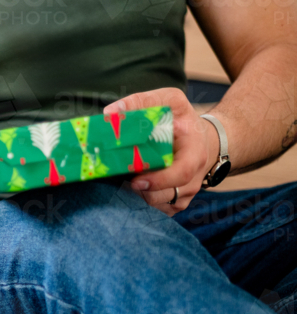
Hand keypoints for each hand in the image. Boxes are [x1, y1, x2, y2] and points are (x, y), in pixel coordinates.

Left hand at [104, 88, 219, 214]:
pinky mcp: (177, 203)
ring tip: (124, 181)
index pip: (182, 173)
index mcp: (194, 153)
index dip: (159, 180)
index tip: (136, 181)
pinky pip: (157, 211)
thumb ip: (142, 102)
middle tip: (121, 180)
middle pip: (164, 195)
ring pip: (158, 205)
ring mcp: (186, 192)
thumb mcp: (171, 102)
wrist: (202, 141)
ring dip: (137, 196)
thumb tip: (111, 112)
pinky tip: (132, 189)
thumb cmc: (182, 121)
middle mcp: (194, 177)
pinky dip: (141, 203)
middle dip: (139, 190)